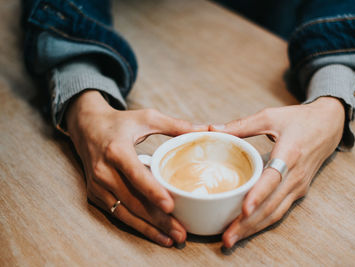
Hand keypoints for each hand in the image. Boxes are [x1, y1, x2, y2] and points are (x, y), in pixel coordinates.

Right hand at [66, 90, 206, 246]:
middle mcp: (104, 170)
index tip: (170, 206)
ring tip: (172, 238)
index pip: (136, 174)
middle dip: (158, 219)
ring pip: (125, 212)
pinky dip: (137, 225)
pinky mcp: (95, 194)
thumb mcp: (147, 117)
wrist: (87, 127)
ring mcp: (97, 185)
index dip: (153, 192)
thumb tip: (204, 130)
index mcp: (117, 150)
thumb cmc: (121, 123)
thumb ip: (175, 125)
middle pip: (133, 200)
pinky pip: (118, 213)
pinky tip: (155, 233)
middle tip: (180, 233)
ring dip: (149, 228)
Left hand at [210, 97, 344, 247]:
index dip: (259, 195)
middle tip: (227, 237)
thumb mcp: (270, 116)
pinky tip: (247, 229)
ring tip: (232, 239)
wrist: (328, 125)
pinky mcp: (298, 190)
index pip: (274, 178)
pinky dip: (263, 222)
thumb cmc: (298, 119)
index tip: (244, 209)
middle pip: (272, 204)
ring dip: (254, 228)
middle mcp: (296, 175)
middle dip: (249, 223)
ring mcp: (298, 185)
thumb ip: (241, 125)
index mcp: (290, 153)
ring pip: (275, 212)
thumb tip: (212, 129)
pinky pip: (280, 210)